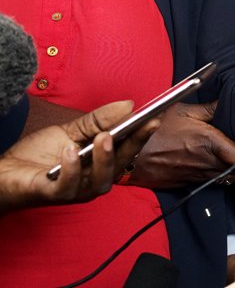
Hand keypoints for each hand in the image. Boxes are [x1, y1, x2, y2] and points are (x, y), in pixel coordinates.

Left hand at [0, 100, 157, 214]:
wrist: (5, 172)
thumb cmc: (38, 155)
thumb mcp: (72, 131)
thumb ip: (98, 120)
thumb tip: (128, 105)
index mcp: (100, 164)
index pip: (128, 149)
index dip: (143, 134)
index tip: (155, 117)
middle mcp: (93, 180)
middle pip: (120, 165)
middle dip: (133, 144)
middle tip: (141, 123)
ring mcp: (75, 190)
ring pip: (100, 181)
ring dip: (105, 159)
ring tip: (103, 137)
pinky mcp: (52, 195)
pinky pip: (67, 186)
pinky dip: (71, 169)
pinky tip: (69, 151)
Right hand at [128, 102, 234, 189]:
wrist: (130, 155)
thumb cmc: (155, 130)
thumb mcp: (181, 111)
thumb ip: (209, 109)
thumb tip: (227, 103)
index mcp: (208, 141)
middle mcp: (206, 161)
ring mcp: (198, 175)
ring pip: (229, 180)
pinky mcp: (189, 183)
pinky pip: (214, 183)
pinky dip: (223, 178)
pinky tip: (225, 168)